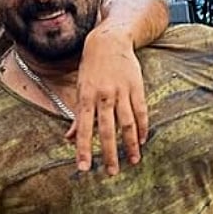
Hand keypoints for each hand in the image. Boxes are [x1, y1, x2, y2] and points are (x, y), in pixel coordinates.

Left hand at [69, 29, 148, 174]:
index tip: (83, 168)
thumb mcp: (79, 90)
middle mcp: (103, 97)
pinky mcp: (136, 87)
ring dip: (130, 145)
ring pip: (127, 124)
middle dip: (109, 154)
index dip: (83, 150)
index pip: (84, 130)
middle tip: (111, 173)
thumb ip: (77, 116)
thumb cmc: (91, 69)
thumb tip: (69, 139)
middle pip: (107, 131)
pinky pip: (141, 111)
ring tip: (134, 161)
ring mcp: (121, 92)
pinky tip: (143, 141)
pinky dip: (143, 128)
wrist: (108, 41)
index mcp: (86, 99)